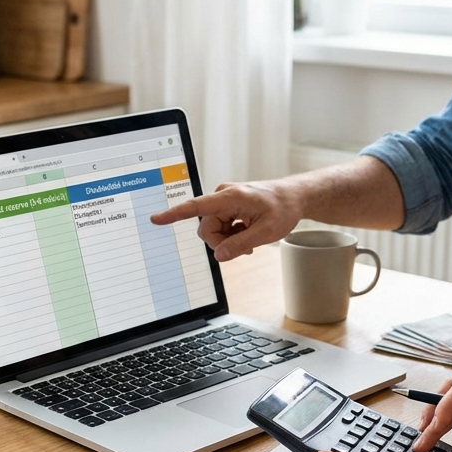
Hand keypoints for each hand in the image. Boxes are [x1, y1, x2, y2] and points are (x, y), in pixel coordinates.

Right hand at [149, 180, 303, 260]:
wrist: (295, 197)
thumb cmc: (284, 208)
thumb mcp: (266, 232)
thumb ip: (240, 245)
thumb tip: (218, 256)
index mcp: (230, 197)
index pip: (196, 207)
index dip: (174, 215)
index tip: (156, 219)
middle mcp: (223, 196)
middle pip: (207, 228)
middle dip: (222, 243)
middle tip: (245, 249)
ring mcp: (224, 202)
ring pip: (213, 230)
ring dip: (229, 240)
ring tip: (250, 240)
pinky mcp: (228, 207)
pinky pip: (221, 227)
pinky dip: (232, 236)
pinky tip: (247, 235)